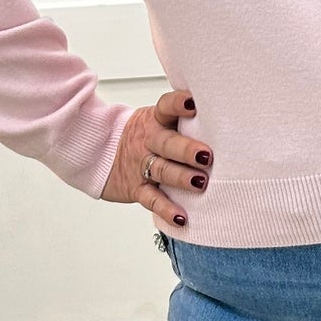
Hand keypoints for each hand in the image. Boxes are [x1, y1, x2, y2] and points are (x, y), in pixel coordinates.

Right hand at [101, 87, 210, 230]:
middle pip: (166, 143)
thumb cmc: (143, 135)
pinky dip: (166, 210)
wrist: (99, 151)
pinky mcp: (137, 188)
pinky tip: (181, 217)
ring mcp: (141, 165)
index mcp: (155, 120)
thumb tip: (221, 110)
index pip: (166, 107)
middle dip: (186, 149)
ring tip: (200, 182)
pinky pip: (152, 200)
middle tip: (206, 155)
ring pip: (162, 171)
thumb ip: (182, 117)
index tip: (192, 102)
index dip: (178, 104)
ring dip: (182, 177)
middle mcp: (149, 141)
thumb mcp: (156, 118)